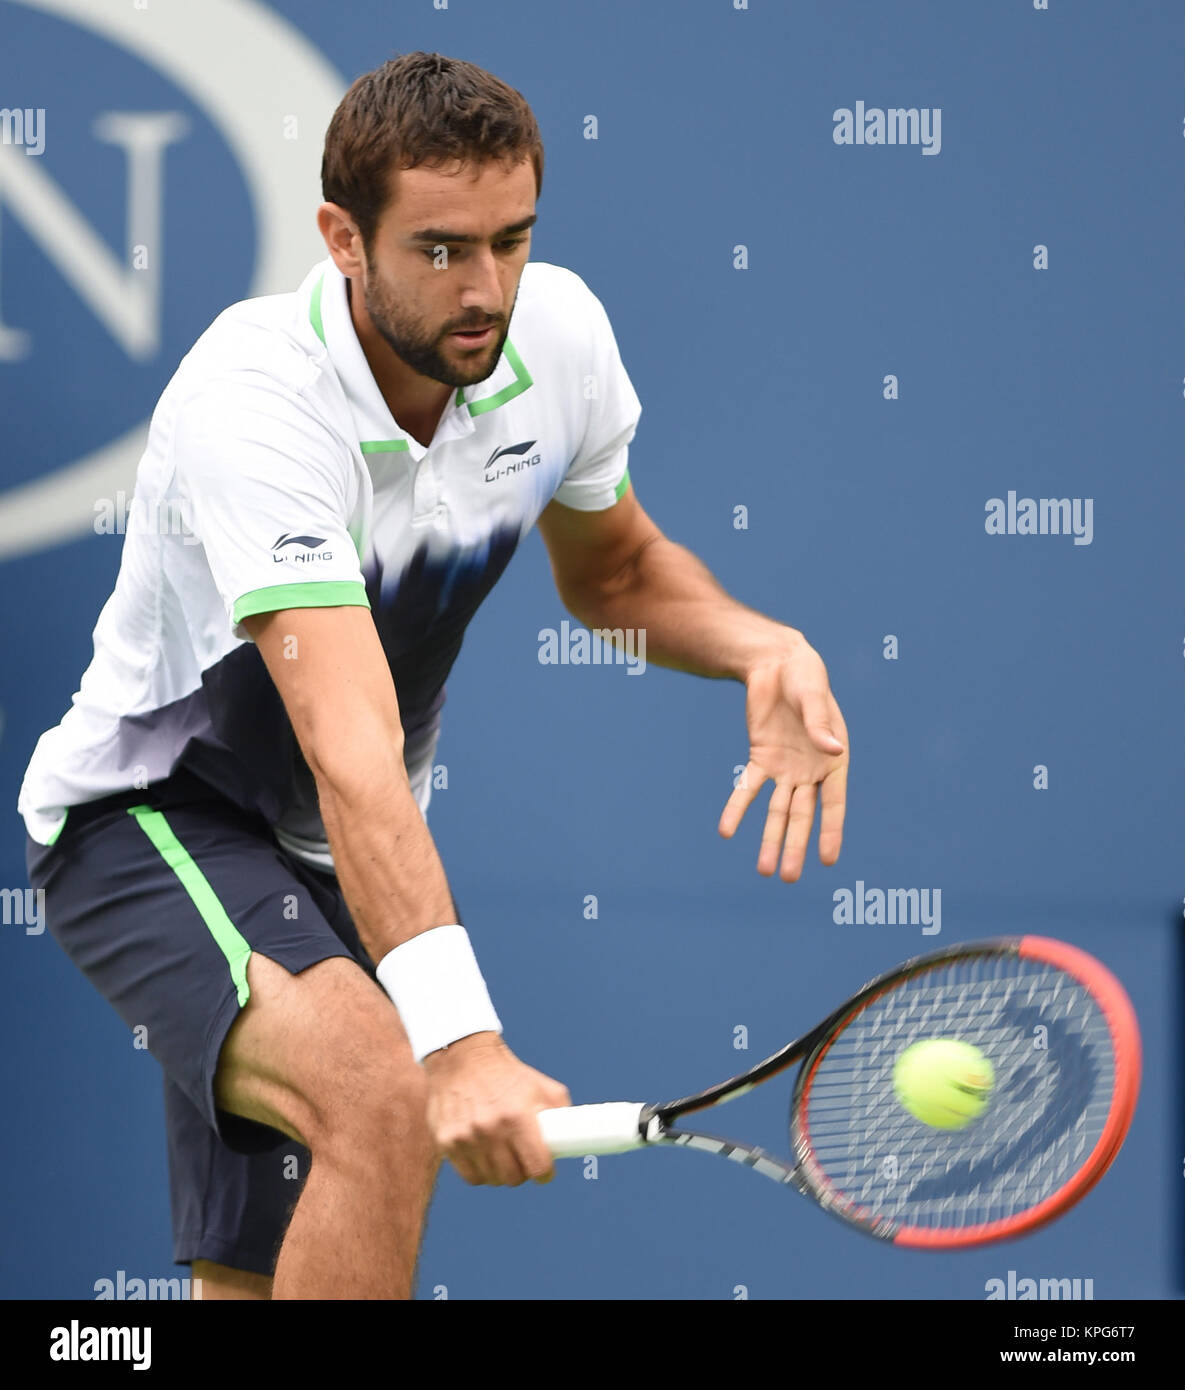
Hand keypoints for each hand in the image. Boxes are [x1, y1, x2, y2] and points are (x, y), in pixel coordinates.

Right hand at [422, 1032, 570, 1185]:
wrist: (462, 1057)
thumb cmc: (507, 1073)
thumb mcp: (540, 1086)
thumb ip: (560, 1112)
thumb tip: (575, 1138)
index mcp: (518, 1115)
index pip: (537, 1166)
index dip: (545, 1172)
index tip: (545, 1171)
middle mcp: (491, 1128)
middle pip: (513, 1177)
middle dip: (522, 1171)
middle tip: (523, 1160)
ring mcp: (466, 1137)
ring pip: (491, 1179)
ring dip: (500, 1173)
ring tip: (503, 1156)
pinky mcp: (447, 1141)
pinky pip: (470, 1175)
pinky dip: (480, 1172)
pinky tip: (485, 1157)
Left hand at [718, 633, 848, 880]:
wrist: (777, 664)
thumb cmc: (806, 678)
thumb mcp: (813, 697)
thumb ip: (820, 725)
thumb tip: (833, 749)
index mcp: (835, 760)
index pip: (833, 804)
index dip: (831, 832)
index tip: (828, 860)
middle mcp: (811, 771)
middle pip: (802, 816)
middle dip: (795, 846)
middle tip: (788, 878)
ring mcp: (785, 768)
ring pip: (777, 811)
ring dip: (769, 839)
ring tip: (765, 871)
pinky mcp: (761, 759)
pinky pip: (748, 788)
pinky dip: (738, 808)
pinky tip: (726, 831)